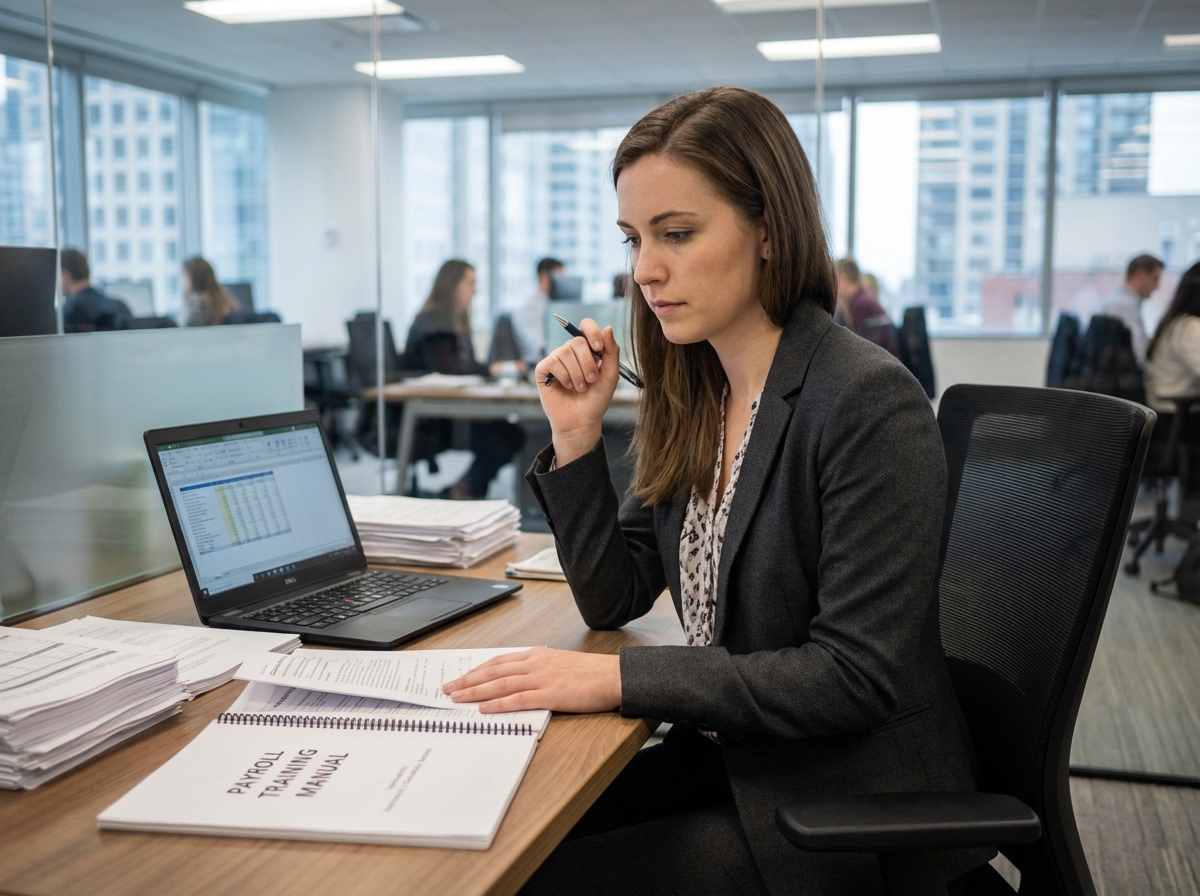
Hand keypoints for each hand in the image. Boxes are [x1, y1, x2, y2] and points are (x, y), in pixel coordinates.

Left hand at [442, 647, 621, 713]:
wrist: (612, 676)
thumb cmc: (590, 673)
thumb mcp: (560, 663)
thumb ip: (539, 669)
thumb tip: (519, 680)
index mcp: (537, 655)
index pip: (499, 662)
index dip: (477, 670)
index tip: (461, 677)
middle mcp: (535, 663)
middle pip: (494, 671)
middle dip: (468, 680)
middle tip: (448, 689)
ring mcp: (542, 678)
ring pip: (500, 684)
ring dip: (476, 692)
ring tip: (458, 698)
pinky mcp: (550, 694)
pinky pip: (518, 699)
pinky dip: (499, 704)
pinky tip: (485, 709)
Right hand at [534, 320, 620, 465]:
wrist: (582, 421)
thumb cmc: (596, 399)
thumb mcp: (610, 374)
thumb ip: (611, 351)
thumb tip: (607, 328)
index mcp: (587, 349)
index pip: (586, 326)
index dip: (592, 333)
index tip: (598, 349)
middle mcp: (570, 352)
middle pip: (577, 341)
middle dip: (587, 363)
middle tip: (591, 380)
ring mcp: (556, 360)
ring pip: (565, 352)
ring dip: (577, 373)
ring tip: (580, 388)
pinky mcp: (543, 370)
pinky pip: (552, 362)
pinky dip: (563, 375)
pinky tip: (567, 386)